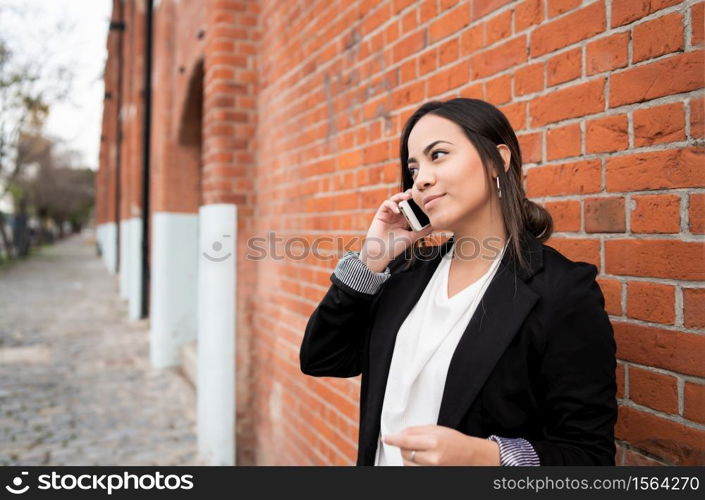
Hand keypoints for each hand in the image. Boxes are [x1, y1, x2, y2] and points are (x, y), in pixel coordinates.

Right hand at [360, 189, 433, 271]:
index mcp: (405, 219)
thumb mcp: (412, 237)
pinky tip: (397, 211)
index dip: (417, 202)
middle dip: (410, 195)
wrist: (381, 253)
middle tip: (417, 194)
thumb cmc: (395, 246)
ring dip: (401, 196)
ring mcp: (389, 213)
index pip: (412, 206)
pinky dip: (392, 205)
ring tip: (407, 197)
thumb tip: (434, 225)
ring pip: (396, 199)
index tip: (425, 200)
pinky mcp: (381, 214)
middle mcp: (397, 215)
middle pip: (404, 200)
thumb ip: (422, 231)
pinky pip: (386, 204)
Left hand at [382, 425, 499, 465]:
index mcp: (434, 442)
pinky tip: (422, 459)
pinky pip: (414, 470)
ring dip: (408, 456)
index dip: (393, 439)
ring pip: (407, 463)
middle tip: (414, 442)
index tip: (387, 438)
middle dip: (404, 446)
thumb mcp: (437, 429)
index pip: (406, 440)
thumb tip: (400, 433)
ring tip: (421, 451)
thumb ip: (416, 431)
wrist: (471, 457)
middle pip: (405, 452)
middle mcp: (432, 458)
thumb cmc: (456, 442)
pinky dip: (413, 464)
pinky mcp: (432, 475)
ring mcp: (432, 470)